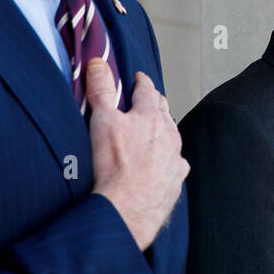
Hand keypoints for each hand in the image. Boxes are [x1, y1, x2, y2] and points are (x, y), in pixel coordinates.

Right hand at [88, 60, 187, 251]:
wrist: (127, 208)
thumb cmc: (115, 166)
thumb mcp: (102, 120)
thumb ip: (101, 90)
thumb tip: (98, 64)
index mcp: (150, 116)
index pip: (147, 90)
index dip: (141, 82)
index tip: (139, 78)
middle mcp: (168, 134)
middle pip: (163, 111)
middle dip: (154, 103)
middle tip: (147, 99)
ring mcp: (174, 157)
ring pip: (172, 136)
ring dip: (163, 130)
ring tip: (155, 130)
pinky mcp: (176, 179)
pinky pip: (175, 163)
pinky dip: (168, 159)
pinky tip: (162, 162)